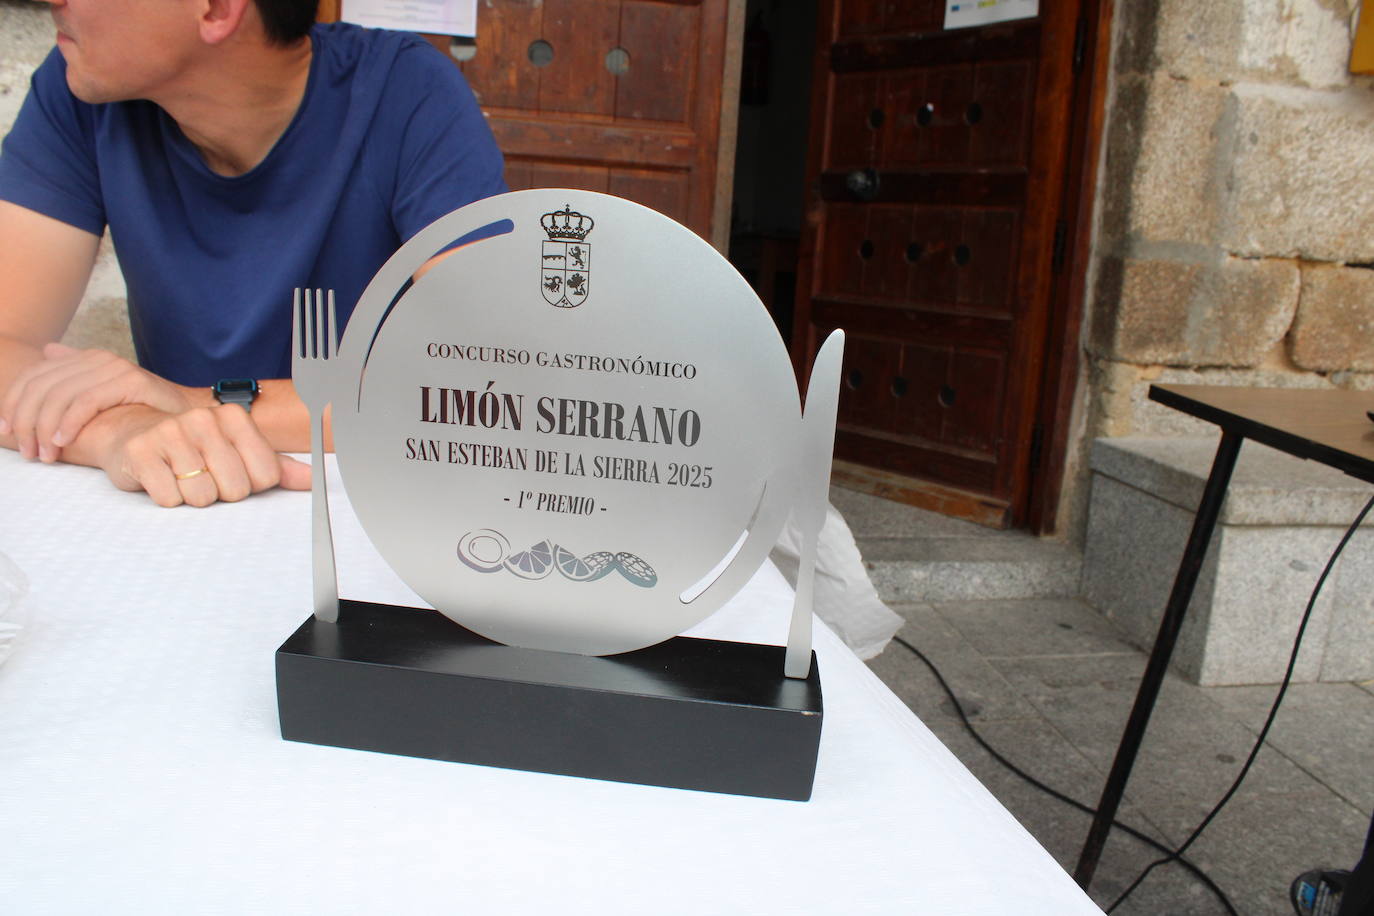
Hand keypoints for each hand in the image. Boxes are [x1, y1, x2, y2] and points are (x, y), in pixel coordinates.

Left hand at [0, 343, 203, 462]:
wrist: (189, 414)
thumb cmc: (145, 411)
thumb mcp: (104, 393)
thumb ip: (76, 375)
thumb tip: (48, 352)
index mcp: (84, 358)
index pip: (33, 376)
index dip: (12, 403)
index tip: (4, 431)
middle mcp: (96, 358)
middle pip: (41, 387)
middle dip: (26, 421)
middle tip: (28, 452)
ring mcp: (113, 367)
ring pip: (59, 395)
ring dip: (44, 428)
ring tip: (45, 454)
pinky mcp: (129, 381)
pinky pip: (87, 401)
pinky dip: (69, 423)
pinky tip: (62, 441)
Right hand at [100, 404, 310, 506]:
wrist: (134, 431)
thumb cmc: (196, 447)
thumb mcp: (238, 451)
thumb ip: (277, 466)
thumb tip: (313, 481)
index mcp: (235, 417)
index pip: (266, 475)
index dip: (251, 484)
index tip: (232, 472)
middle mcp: (203, 419)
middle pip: (236, 489)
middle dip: (222, 492)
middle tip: (204, 476)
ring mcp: (169, 433)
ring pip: (203, 497)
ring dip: (192, 497)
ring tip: (181, 476)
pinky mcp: (140, 453)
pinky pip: (170, 499)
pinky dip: (167, 498)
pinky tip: (162, 478)